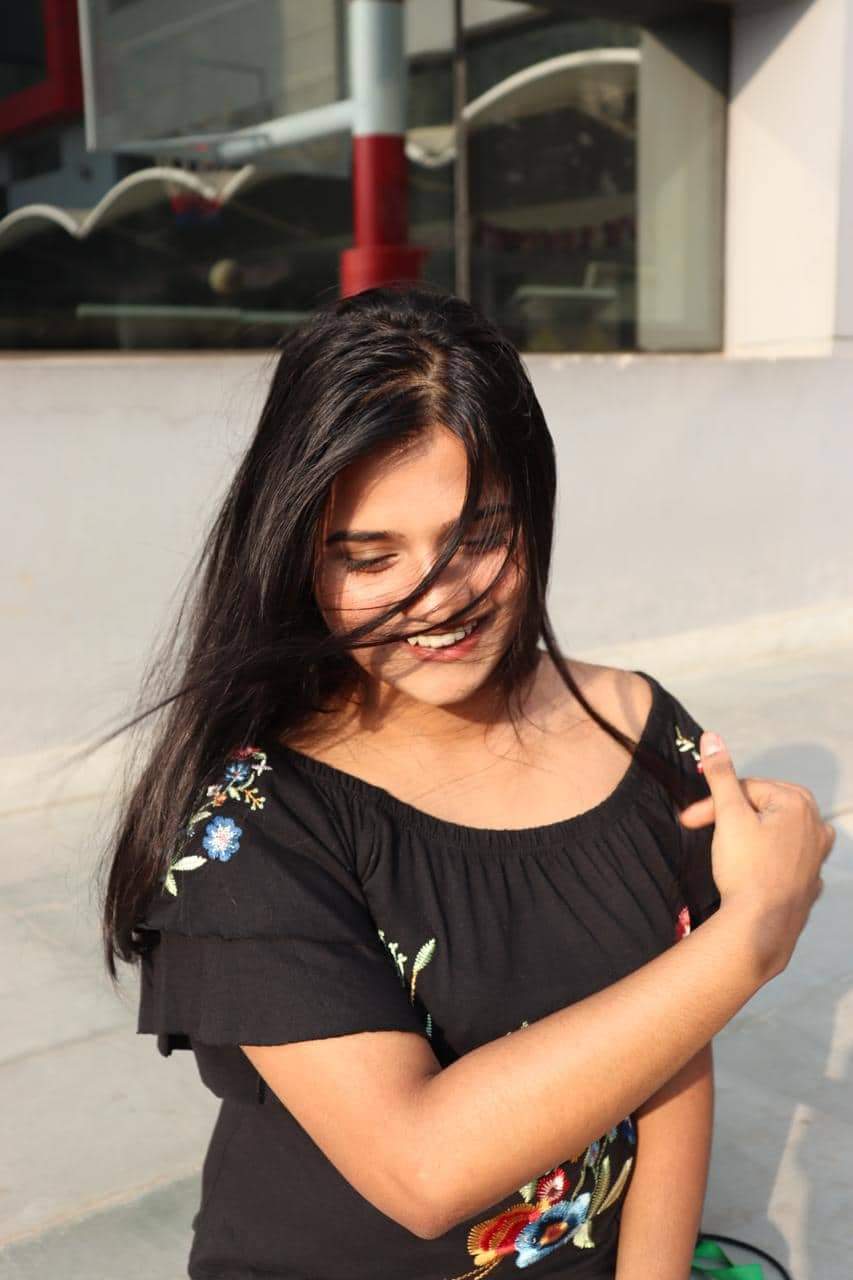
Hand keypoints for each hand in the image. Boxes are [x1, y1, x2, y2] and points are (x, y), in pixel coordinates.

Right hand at [678, 732, 835, 979]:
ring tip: (729, 847)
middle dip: (731, 815)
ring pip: (777, 830)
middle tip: (704, 829)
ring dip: (751, 832)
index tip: (689, 819)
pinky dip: (768, 857)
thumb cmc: (746, 868)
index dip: (713, 800)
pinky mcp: (810, 880)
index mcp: (798, 803)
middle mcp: (815, 825)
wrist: (762, 926)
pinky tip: (752, 868)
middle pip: (763, 806)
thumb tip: (712, 736)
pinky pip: (786, 858)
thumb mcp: (729, 815)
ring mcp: (817, 855)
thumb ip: (720, 774)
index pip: (746, 788)